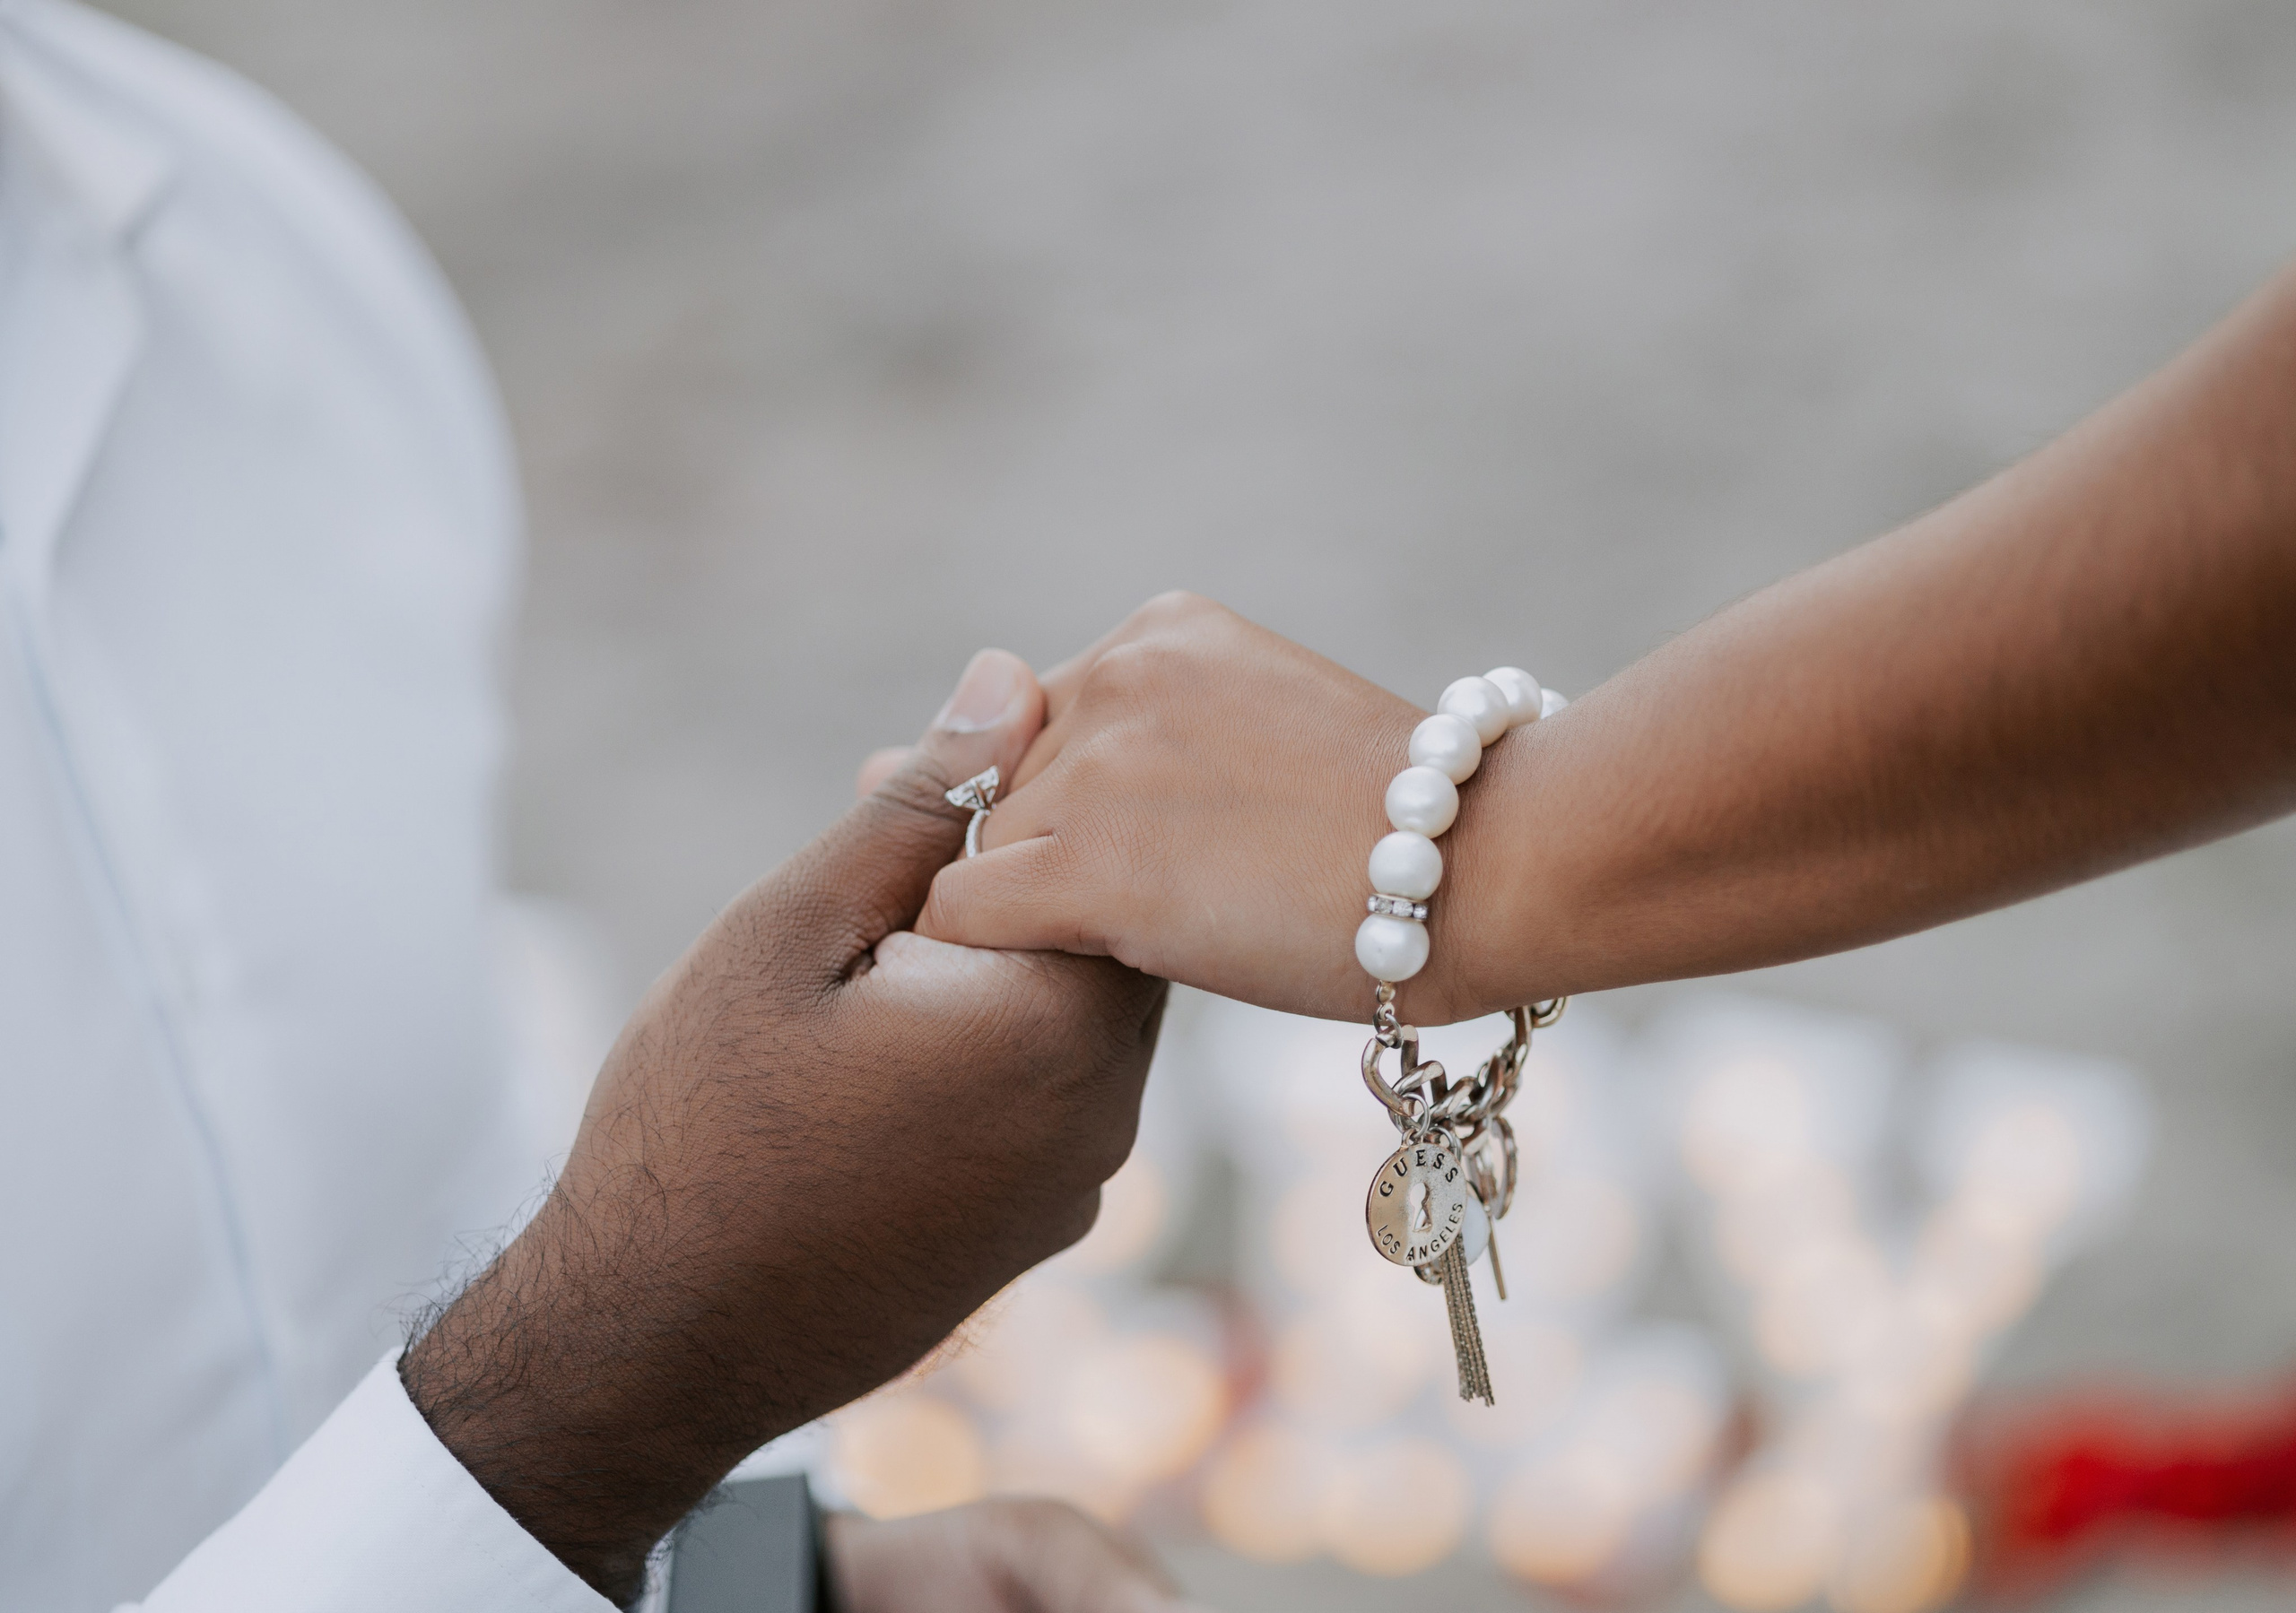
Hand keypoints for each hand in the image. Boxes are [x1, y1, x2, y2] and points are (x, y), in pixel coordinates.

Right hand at [400, 650, 1167, 1604]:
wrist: (655, 1344)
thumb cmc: (699, 1126)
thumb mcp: (790, 929)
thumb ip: (920, 804)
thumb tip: (1010, 678)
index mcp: (1056, 1019)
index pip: (1101, 848)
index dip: (1005, 803)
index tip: (906, 809)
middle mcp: (1103, 1109)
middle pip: (1098, 930)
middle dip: (1002, 886)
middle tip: (874, 891)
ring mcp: (1078, 1184)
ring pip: (1072, 1015)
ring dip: (993, 970)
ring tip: (863, 975)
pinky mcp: (1040, 1229)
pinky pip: (1048, 1096)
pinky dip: (987, 1052)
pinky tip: (879, 1062)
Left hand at [914, 593, 1493, 1023]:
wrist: (1493, 865)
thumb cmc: (1402, 828)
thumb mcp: (1262, 729)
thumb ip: (1149, 734)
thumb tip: (1012, 771)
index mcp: (1161, 632)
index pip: (1038, 727)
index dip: (1077, 808)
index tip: (1153, 858)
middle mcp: (1116, 675)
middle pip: (1004, 789)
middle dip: (1055, 855)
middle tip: (1171, 905)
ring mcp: (1100, 766)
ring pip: (982, 853)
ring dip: (1043, 910)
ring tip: (1166, 939)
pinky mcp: (1092, 864)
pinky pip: (964, 912)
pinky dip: (999, 955)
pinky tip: (1086, 971)